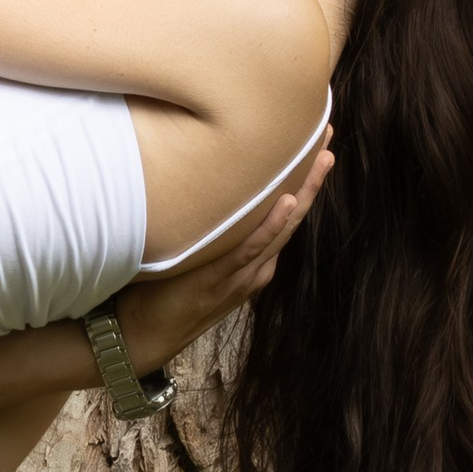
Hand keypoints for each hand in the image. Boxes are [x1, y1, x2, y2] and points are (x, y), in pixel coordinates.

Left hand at [115, 145, 330, 374]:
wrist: (144, 337)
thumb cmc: (165, 292)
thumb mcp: (197, 254)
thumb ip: (210, 228)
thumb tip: (208, 185)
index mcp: (254, 259)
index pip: (285, 213)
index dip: (302, 178)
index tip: (315, 142)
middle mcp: (256, 266)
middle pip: (292, 214)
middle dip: (312, 176)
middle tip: (327, 134)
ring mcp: (240, 275)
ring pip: (280, 228)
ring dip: (303, 192)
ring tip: (321, 158)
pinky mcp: (218, 281)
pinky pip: (249, 250)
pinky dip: (269, 227)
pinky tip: (286, 203)